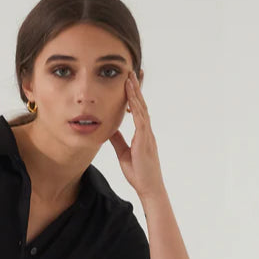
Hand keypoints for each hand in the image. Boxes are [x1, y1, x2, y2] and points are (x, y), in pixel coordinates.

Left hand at [108, 70, 165, 199]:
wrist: (149, 187)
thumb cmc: (138, 173)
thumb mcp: (123, 153)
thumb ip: (118, 140)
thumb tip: (110, 129)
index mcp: (142, 134)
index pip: (137, 110)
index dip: (133, 95)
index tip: (129, 82)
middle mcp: (146, 131)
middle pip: (141, 104)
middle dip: (136, 87)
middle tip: (131, 71)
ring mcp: (147, 135)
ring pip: (141, 109)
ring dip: (135, 93)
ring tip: (130, 78)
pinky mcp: (145, 140)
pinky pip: (140, 121)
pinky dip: (136, 108)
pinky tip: (131, 98)